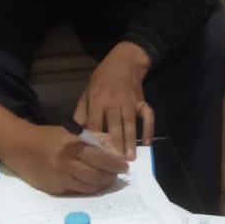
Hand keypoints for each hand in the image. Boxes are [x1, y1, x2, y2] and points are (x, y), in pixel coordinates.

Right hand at [8, 123, 128, 195]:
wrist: (21, 148)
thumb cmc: (49, 138)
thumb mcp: (72, 133)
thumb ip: (94, 140)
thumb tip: (114, 151)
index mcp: (75, 146)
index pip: (102, 158)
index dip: (116, 164)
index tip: (124, 166)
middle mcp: (69, 163)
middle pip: (98, 175)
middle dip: (111, 176)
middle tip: (117, 175)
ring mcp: (62, 178)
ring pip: (90, 186)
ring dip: (102, 184)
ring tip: (107, 179)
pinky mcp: (56, 189)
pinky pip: (78, 191)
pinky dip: (89, 188)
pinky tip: (92, 184)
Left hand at [74, 42, 153, 158]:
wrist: (124, 61)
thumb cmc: (102, 77)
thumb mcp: (87, 90)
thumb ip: (81, 110)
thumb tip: (75, 131)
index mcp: (97, 100)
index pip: (95, 122)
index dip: (94, 138)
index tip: (93, 154)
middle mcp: (114, 102)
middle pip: (114, 126)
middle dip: (115, 144)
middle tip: (114, 163)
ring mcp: (129, 102)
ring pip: (130, 124)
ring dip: (130, 141)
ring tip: (130, 158)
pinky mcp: (141, 101)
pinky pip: (148, 116)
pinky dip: (149, 129)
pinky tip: (148, 142)